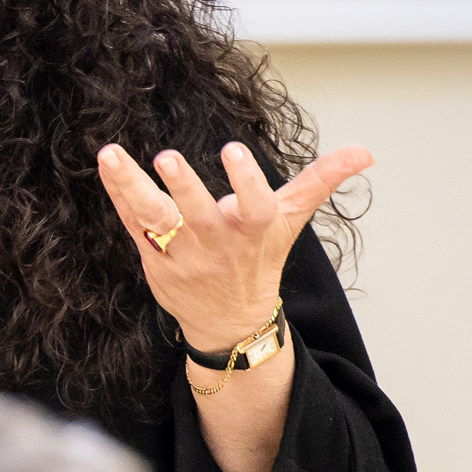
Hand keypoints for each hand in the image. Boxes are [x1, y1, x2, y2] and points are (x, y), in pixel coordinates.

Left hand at [97, 140, 371, 350]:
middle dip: (184, 187)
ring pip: (155, 218)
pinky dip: (118, 193)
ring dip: (134, 188)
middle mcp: (215, 243)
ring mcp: (181, 253)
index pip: (253, 205)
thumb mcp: (292, 219)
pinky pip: (132, 222)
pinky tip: (107, 162)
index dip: (245, 180)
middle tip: (168, 157)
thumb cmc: (259, 258)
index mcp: (252, 230)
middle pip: (198, 214)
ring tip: (113, 155)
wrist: (229, 320)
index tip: (233, 150)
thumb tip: (365, 151)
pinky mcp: (152, 256)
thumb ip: (321, 180)